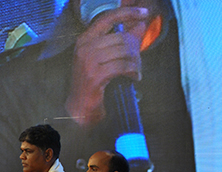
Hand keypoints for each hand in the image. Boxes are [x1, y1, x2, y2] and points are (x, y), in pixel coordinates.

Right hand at [65, 7, 148, 126]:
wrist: (78, 108)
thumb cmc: (91, 83)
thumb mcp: (104, 58)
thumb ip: (121, 40)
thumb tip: (140, 24)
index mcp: (84, 40)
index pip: (107, 18)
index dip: (127, 13)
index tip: (143, 13)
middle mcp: (84, 48)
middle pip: (121, 38)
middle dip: (135, 49)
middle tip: (137, 62)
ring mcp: (89, 62)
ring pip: (124, 52)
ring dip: (135, 62)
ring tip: (135, 71)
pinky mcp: (95, 76)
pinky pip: (123, 67)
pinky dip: (133, 72)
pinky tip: (134, 78)